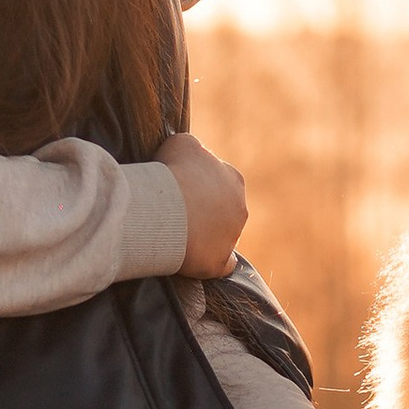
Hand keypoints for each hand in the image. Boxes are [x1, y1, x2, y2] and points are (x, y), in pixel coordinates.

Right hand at [158, 128, 248, 276]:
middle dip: (204, 212)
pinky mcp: (219, 262)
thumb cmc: (173, 172)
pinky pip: (221, 265)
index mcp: (234, 179)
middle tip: (177, 213)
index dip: (199, 186)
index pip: (219, 182)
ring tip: (177, 235)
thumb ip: (192, 148)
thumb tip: (192, 153)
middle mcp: (240, 208)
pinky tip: (196, 260)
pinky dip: (211, 263)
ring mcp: (232, 238)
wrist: (167, 208)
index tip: (180, 189)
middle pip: (222, 211)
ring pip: (221, 237)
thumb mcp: (181, 143)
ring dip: (205, 236)